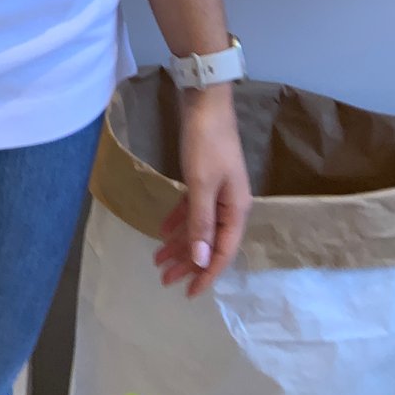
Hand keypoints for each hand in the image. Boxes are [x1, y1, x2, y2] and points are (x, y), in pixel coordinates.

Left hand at [153, 86, 250, 298]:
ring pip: (198, 227)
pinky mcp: (204, 178)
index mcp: (236, 209)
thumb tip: (202, 261)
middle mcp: (230, 204)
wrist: (205, 100)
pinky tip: (162, 230)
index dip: (207, 275)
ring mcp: (218, 191)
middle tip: (164, 279)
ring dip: (180, 243)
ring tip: (157, 260)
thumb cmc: (206, 142)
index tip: (188, 294)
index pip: (223, 253)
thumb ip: (200, 223)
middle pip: (210, 243)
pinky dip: (178, 220)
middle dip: (188, 263)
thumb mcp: (201, 184)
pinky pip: (192, 209)